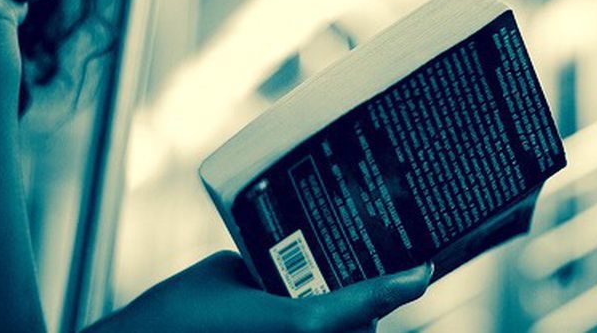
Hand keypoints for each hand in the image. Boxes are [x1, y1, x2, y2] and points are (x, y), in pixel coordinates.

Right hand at [88, 251, 432, 332]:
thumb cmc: (175, 314)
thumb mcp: (226, 273)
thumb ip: (266, 270)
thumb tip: (287, 270)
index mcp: (298, 323)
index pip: (360, 301)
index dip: (395, 286)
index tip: (421, 272)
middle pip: (357, 328)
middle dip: (363, 308)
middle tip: (367, 273)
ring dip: (339, 320)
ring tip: (319, 291)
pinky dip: (311, 323)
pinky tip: (287, 308)